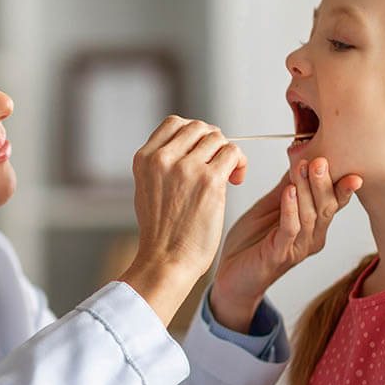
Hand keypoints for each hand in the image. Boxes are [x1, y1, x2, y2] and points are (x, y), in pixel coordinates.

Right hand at [120, 116, 247, 325]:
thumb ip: (163, 164)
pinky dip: (239, 163)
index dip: (193, 134)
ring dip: (227, 154)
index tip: (201, 153)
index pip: (174, 123)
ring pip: (218, 139)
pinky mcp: (210, 180)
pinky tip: (237, 180)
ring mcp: (186, 168)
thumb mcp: (148, 189)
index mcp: (144, 158)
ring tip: (229, 176)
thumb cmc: (161, 233)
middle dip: (213, 143)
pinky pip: (233, 153)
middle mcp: (163, 159)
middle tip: (219, 165)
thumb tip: (189, 145)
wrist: (166, 261)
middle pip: (199, 128)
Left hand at [209, 157, 360, 331]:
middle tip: (320, 160)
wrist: (231, 277)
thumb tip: (302, 157)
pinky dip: (291, 209)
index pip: (334, 201)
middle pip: (326, 207)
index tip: (343, 161)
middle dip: (324, 182)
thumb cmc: (251, 243)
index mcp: (313, 226)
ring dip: (307, 190)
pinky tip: (289, 191)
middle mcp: (312, 238)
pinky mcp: (279, 255)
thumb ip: (287, 186)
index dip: (341, 183)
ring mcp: (297, 248)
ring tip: (303, 167)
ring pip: (310, 216)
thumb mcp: (270, 207)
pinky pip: (290, 230)